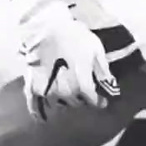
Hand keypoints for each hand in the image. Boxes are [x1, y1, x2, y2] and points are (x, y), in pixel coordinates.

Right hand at [10, 0, 118, 118]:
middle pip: (75, 103)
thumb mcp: (96, 50)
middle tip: (83, 92)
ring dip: (64, 101)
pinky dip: (38, 112)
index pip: (92, 101)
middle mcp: (65, 92)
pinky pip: (34, 105)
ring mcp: (47, 91)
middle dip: (81, 99)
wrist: (47, 26)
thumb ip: (104, 72)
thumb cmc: (75, 36)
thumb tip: (113, 88)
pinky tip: (41, 119)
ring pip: (58, 104)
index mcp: (82, 85)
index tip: (102, 101)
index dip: (98, 102)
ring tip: (67, 94)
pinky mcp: (33, 86)